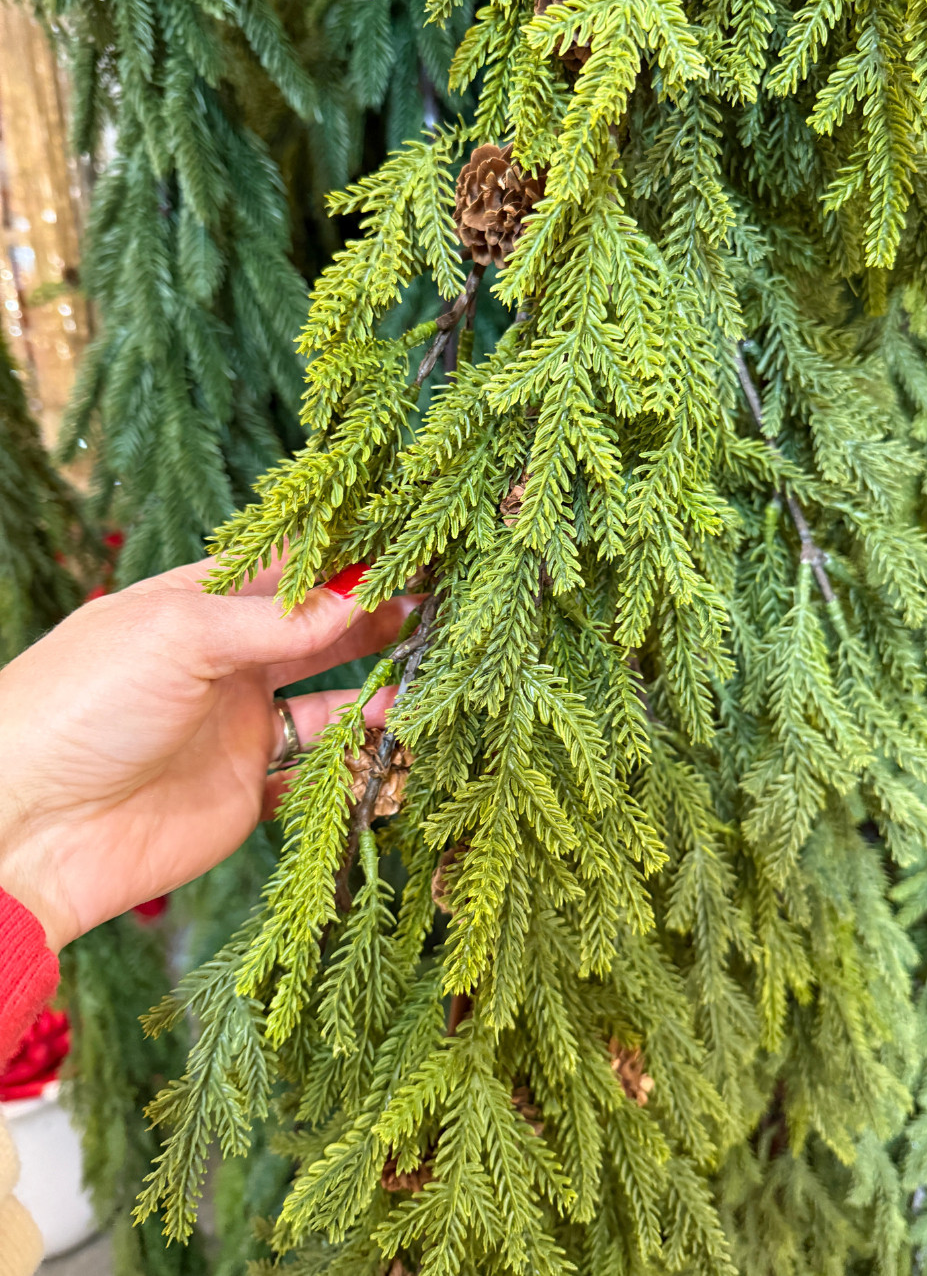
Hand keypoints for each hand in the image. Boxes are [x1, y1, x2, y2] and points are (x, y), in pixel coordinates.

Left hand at [0, 557, 414, 951]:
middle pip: (315, 633)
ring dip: (375, 691)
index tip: (405, 550)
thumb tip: (358, 596)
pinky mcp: (247, 791)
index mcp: (195, 606)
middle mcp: (221, 662)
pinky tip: (386, 746)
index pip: (284, 570)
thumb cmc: (81, 706)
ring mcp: (236, 728)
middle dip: (372, 619)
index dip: (343, 560)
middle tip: (432, 607)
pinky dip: (356, 761)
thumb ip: (276, 622)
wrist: (28, 830)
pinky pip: (317, 773)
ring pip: (327, 702)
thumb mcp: (179, 636)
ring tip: (419, 680)